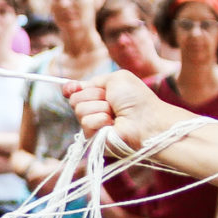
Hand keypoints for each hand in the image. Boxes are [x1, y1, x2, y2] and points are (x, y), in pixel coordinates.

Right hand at [66, 71, 185, 155]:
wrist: (145, 120)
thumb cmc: (136, 99)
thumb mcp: (116, 79)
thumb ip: (94, 80)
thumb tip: (72, 87)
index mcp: (100, 95)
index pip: (76, 91)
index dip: (72, 88)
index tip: (73, 87)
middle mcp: (94, 109)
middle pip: (75, 99)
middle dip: (93, 95)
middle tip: (111, 101)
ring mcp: (93, 125)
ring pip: (79, 110)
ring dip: (99, 107)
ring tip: (114, 113)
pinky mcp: (93, 138)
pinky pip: (85, 123)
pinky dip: (100, 119)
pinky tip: (112, 123)